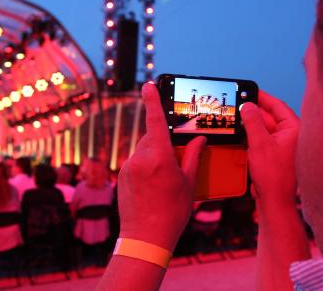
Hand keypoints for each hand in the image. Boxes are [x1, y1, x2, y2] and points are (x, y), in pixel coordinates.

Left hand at [117, 83, 205, 251]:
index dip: (152, 101)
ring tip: (164, 180)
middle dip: (162, 141)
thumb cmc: (172, 212)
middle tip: (175, 157)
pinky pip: (136, 163)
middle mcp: (140, 158)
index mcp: (159, 157)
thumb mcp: (188, 183)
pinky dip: (146, 167)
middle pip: (151, 137)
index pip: (155, 121)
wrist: (145, 237)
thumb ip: (194, 157)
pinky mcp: (122, 176)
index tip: (149, 85)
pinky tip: (153, 186)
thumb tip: (200, 139)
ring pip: (143, 151)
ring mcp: (128, 167)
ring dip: (154, 156)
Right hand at [240, 91, 298, 205]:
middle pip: (270, 116)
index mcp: (294, 129)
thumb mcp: (259, 143)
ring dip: (250, 123)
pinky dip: (251, 135)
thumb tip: (247, 105)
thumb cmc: (273, 174)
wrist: (275, 201)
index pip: (277, 106)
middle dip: (253, 110)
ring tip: (235, 117)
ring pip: (264, 128)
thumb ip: (252, 121)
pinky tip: (239, 134)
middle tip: (236, 103)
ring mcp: (283, 146)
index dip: (262, 97)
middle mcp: (291, 136)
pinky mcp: (274, 156)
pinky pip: (262, 140)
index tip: (247, 90)